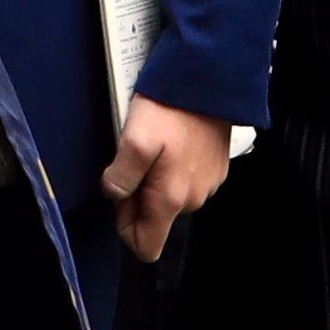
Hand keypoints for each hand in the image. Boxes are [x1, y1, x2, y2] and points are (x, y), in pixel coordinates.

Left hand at [99, 99, 232, 261]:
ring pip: (168, 198)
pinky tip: (171, 141)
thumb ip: (120, 177)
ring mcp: (207, 185)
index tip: (121, 195)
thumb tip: (115, 196)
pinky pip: (184, 181)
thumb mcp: (132, 140)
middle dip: (137, 195)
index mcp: (171, 199)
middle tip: (134, 158)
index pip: (146, 247)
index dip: (125, 226)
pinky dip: (172, 167)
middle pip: (155, 219)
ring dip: (154, 178)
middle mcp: (192, 200)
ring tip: (155, 145)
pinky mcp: (214, 170)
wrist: (208, 82)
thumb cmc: (170, 109)